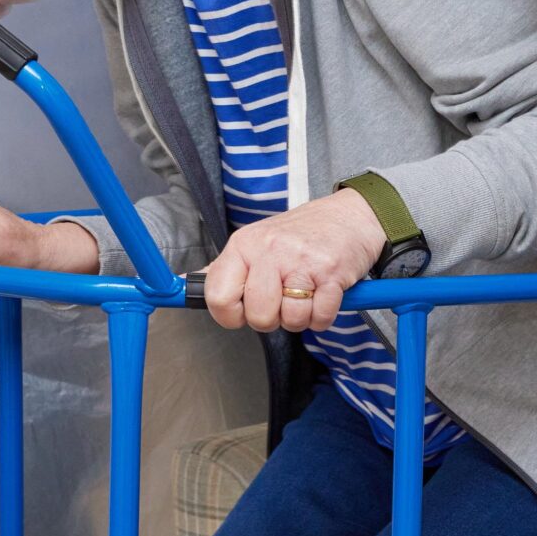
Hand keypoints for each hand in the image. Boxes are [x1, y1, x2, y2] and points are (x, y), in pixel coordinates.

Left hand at [201, 188, 386, 333]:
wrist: (351, 215)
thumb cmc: (301, 234)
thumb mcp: (256, 242)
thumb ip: (224, 268)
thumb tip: (185, 284)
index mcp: (244, 244)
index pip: (217, 296)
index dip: (229, 315)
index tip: (243, 309)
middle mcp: (270, 250)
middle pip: (258, 316)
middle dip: (271, 319)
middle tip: (282, 299)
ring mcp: (302, 262)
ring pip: (290, 320)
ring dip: (300, 317)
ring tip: (306, 293)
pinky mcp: (332, 274)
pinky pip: (320, 318)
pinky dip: (323, 316)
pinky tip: (324, 294)